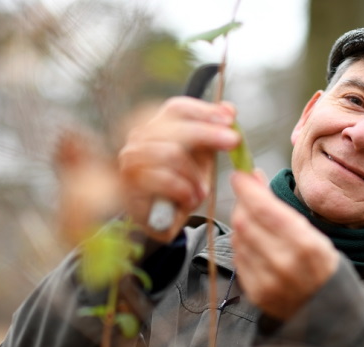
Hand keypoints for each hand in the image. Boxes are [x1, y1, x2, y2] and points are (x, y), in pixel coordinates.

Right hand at [118, 97, 239, 240]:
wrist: (159, 220)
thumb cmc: (179, 185)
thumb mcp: (202, 158)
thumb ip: (213, 133)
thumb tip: (229, 108)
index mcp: (158, 126)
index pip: (178, 108)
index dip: (204, 111)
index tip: (229, 119)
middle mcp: (140, 137)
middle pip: (177, 126)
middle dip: (209, 133)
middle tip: (233, 142)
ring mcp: (132, 158)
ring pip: (172, 153)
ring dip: (194, 175)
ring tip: (202, 191)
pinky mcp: (130, 182)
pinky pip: (165, 179)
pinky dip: (184, 190)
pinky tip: (189, 199)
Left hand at [230, 171, 339, 319]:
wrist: (328, 311)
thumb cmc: (322, 266)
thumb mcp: (311, 231)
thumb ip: (279, 206)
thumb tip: (252, 177)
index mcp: (304, 244)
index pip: (264, 209)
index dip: (246, 189)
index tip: (239, 175)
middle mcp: (283, 263)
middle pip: (245, 222)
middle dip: (242, 203)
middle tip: (246, 194)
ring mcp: (267, 280)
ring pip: (238, 239)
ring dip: (241, 224)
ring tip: (255, 221)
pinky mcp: (255, 293)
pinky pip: (239, 259)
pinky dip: (242, 246)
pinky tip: (255, 244)